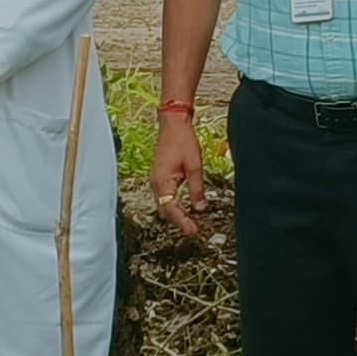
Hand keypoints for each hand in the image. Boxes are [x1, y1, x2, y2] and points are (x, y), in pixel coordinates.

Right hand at [153, 110, 211, 238]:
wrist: (173, 124)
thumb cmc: (182, 140)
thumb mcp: (194, 166)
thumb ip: (197, 189)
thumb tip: (200, 207)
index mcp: (162, 181)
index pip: (171, 209)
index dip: (182, 222)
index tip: (193, 231)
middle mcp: (156, 183)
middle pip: (165, 210)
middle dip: (178, 221)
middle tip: (194, 230)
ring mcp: (156, 180)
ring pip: (164, 205)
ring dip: (176, 215)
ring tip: (190, 222)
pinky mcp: (160, 177)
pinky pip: (164, 197)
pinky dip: (173, 205)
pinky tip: (184, 208)